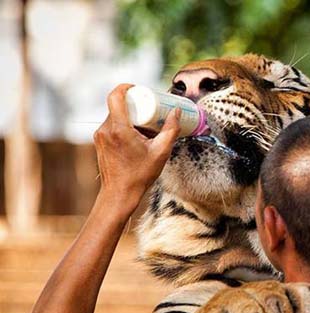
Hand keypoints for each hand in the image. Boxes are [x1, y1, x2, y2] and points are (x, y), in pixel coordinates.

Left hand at [93, 84, 180, 212]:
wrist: (119, 194)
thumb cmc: (139, 175)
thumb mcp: (161, 152)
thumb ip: (171, 130)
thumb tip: (176, 111)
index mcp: (119, 129)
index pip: (116, 96)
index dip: (127, 87)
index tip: (140, 89)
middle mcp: (105, 129)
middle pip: (118, 105)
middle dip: (135, 104)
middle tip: (151, 109)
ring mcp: (100, 136)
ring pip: (115, 116)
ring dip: (131, 117)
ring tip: (147, 126)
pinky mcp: (100, 142)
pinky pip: (112, 125)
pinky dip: (125, 126)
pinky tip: (138, 136)